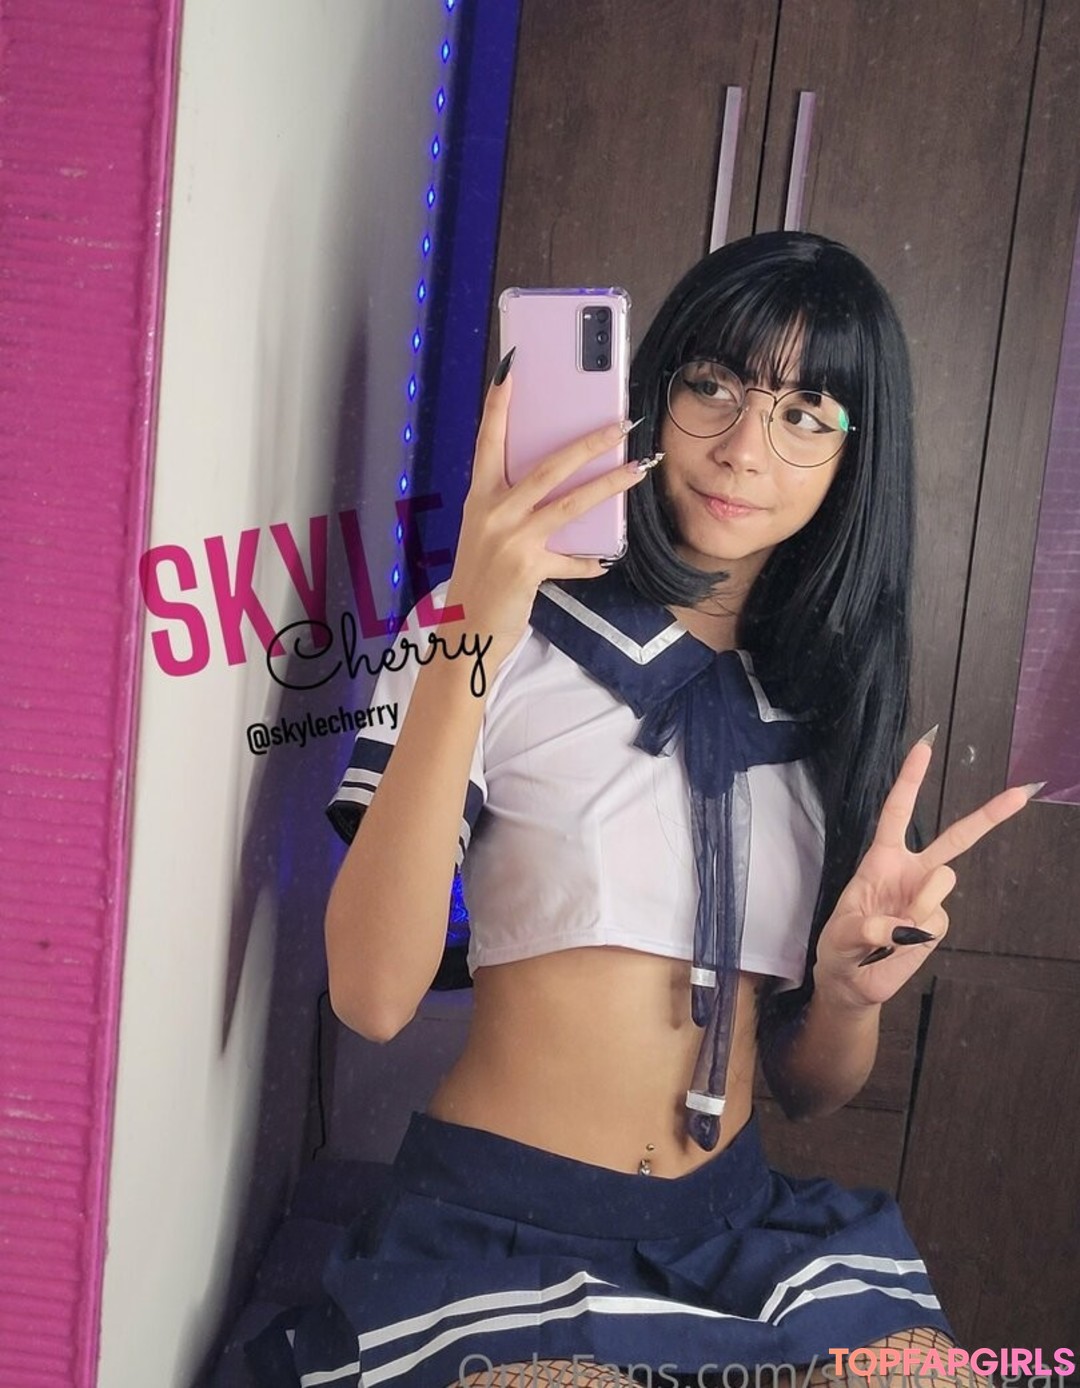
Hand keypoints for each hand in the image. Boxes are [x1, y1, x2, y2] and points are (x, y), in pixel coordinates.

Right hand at [444, 363, 648, 661]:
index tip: (512, 368)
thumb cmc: (479, 582)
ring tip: (637, 471)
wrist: (464, 633)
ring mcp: (510, 539)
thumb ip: (515, 511)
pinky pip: (571, 559)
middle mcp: (492, 512)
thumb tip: (558, 493)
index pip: (488, 441)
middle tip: (619, 425)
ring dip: (609, 486)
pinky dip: (589, 562)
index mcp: (479, 498)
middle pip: (548, 466)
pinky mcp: (527, 567)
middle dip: (587, 443)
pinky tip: (604, 560)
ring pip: (570, 503)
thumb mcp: (486, 536)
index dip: (498, 404)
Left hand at [813, 735, 1035, 1009]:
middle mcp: (911, 872)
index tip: (925, 746)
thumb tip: (907, 925)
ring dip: (919, 901)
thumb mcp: (840, 935)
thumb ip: (867, 927)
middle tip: (1021, 793)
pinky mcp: (936, 924)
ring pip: (944, 881)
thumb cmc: (840, 948)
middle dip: (988, 816)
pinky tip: (899, 943)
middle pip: (955, 838)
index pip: (897, 812)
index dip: (911, 780)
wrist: (850, 980)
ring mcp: (928, 898)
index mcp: (882, 859)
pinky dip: (917, 931)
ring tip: (890, 930)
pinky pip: (936, 919)